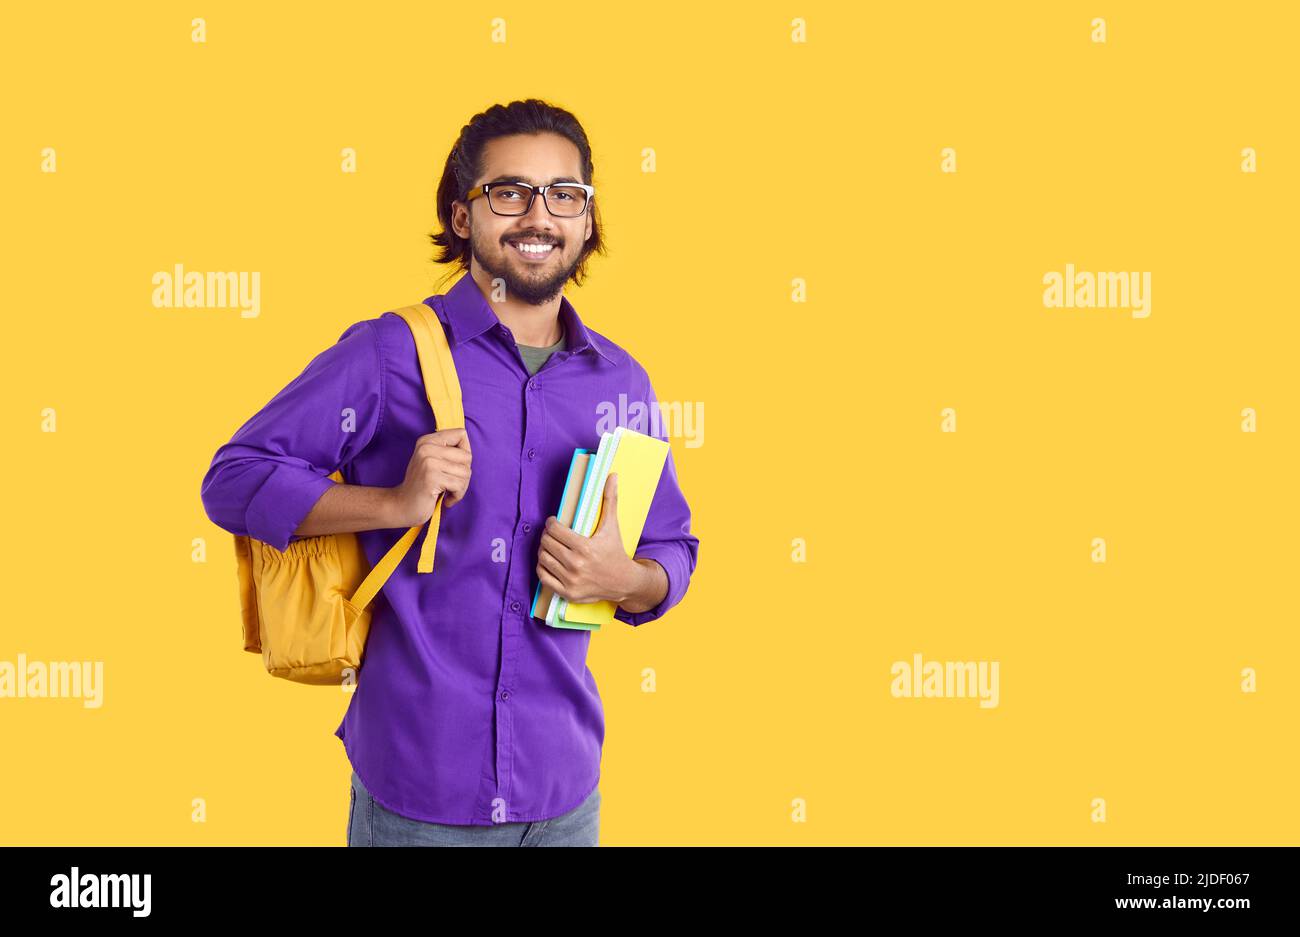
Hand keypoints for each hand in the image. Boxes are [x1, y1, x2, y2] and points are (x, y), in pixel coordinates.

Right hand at [388, 427, 471, 525]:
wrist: (402, 505)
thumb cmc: (423, 486)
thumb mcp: (433, 462)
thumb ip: (449, 452)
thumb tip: (469, 450)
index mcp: (428, 440)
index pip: (461, 434)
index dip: (465, 452)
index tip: (455, 466)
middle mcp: (427, 447)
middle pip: (467, 456)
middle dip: (464, 474)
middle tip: (451, 483)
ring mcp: (428, 462)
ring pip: (466, 472)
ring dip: (461, 487)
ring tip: (448, 492)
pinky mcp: (431, 477)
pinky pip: (459, 485)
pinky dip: (457, 496)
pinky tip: (446, 500)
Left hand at [536, 472, 640, 604]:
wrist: (624, 582)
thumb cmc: (616, 552)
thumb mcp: (613, 526)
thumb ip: (610, 500)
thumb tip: (613, 476)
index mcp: (585, 547)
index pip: (555, 530)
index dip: (551, 523)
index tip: (554, 522)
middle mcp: (576, 565)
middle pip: (546, 543)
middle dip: (547, 536)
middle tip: (552, 533)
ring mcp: (571, 580)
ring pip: (543, 559)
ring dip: (543, 550)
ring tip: (550, 546)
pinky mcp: (567, 593)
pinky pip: (543, 577)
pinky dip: (543, 567)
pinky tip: (549, 561)